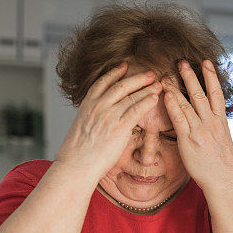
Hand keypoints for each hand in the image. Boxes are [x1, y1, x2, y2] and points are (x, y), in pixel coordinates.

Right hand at [54, 62, 161, 179]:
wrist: (75, 165)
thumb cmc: (77, 154)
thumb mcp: (80, 128)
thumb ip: (90, 119)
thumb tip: (95, 119)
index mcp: (86, 105)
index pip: (102, 82)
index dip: (115, 72)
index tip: (124, 66)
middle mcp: (97, 106)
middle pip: (121, 85)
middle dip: (137, 78)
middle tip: (150, 73)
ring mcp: (108, 115)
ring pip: (131, 96)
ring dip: (147, 88)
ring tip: (158, 84)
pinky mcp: (119, 127)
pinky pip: (136, 110)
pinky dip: (147, 102)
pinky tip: (155, 98)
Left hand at [162, 60, 232, 193]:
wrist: (224, 180)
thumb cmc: (224, 165)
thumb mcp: (225, 141)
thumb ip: (216, 128)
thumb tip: (211, 122)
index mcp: (221, 121)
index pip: (216, 93)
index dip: (211, 76)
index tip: (206, 62)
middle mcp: (211, 122)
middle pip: (201, 93)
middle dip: (191, 76)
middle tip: (182, 62)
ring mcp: (200, 130)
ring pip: (188, 103)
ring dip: (177, 87)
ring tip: (168, 74)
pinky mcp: (188, 140)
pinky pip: (179, 119)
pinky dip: (172, 105)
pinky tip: (167, 94)